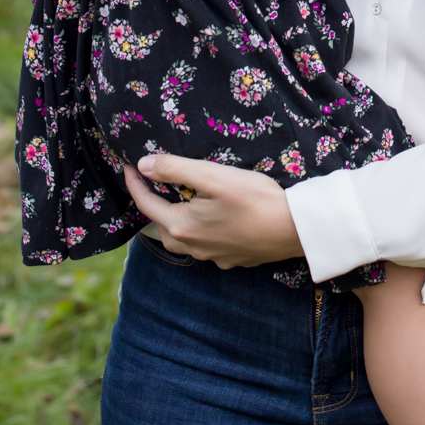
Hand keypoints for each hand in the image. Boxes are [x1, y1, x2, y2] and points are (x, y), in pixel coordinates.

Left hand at [121, 153, 305, 267]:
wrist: (295, 230)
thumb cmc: (254, 199)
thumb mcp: (212, 176)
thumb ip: (175, 169)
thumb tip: (143, 165)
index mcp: (182, 227)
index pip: (147, 204)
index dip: (135, 184)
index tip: (129, 166)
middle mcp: (194, 247)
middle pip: (161, 228)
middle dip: (152, 207)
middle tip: (152, 187)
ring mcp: (214, 257)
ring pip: (183, 241)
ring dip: (174, 223)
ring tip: (179, 204)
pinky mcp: (233, 259)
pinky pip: (205, 247)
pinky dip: (199, 232)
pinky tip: (212, 221)